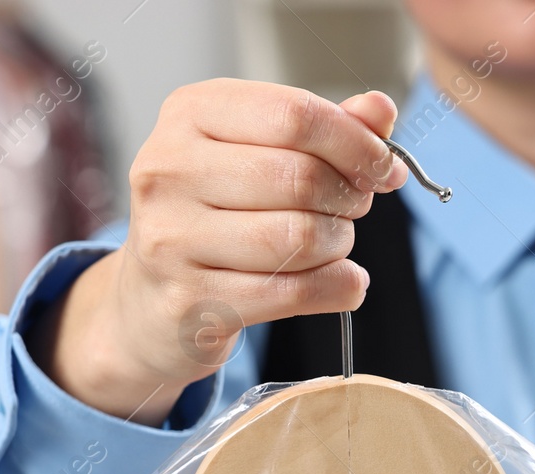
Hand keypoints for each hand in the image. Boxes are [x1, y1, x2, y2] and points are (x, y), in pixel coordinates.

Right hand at [28, 79, 408, 424]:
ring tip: (333, 245)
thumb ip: (322, 129)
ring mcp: (171, 238)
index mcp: (189, 114)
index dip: (357, 143)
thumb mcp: (258, 154)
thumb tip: (381, 111)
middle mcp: (168, 169)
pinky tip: (344, 283)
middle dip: (348, 197)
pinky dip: (338, 288)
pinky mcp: (189, 301)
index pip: (295, 114)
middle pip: (300, 178)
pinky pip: (293, 292)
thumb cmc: (214, 216)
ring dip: (339, 245)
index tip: (384, 167)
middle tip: (352, 209)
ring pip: (299, 237)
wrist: (150, 301)